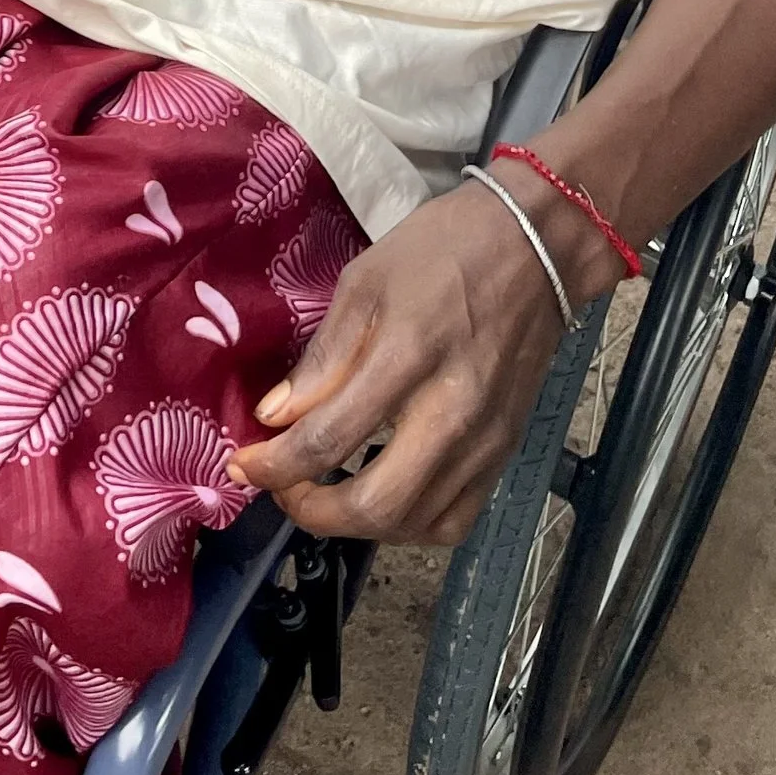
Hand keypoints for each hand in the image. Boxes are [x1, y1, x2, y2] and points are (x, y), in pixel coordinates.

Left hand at [228, 175, 619, 545]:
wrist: (533, 248)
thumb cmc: (440, 252)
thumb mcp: (365, 283)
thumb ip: (323, 357)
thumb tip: (275, 417)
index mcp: (406, 357)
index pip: (328, 438)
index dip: (275, 465)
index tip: (243, 464)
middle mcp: (450, 413)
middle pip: (374, 504)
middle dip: (311, 510)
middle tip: (281, 486)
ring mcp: (484, 442)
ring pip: (412, 524)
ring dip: (355, 523)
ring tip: (321, 491)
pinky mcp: (504, 454)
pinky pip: (453, 521)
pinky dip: (407, 526)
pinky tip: (380, 498)